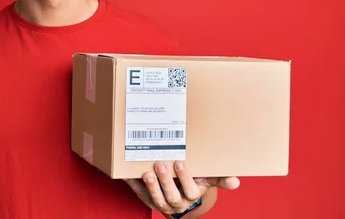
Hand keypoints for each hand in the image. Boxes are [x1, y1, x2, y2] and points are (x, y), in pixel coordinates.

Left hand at [125, 161, 239, 216]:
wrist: (176, 192)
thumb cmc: (191, 181)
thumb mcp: (205, 178)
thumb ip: (219, 178)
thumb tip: (236, 182)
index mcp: (192, 195)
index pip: (191, 190)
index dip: (185, 178)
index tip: (180, 162)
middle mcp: (177, 202)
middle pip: (171, 195)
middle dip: (165, 181)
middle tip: (161, 164)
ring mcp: (160, 201)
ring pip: (156, 198)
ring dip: (151, 186)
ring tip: (147, 172)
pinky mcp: (145, 197)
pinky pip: (138, 192)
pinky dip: (132, 183)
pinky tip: (128, 173)